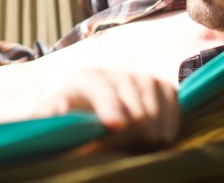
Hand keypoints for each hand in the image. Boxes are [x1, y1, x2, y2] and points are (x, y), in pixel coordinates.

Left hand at [36, 68, 178, 146]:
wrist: (90, 114)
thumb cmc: (69, 120)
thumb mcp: (51, 118)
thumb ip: (50, 114)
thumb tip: (60, 105)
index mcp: (84, 79)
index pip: (100, 87)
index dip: (110, 106)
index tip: (115, 126)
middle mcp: (114, 73)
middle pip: (133, 104)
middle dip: (131, 133)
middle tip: (125, 150)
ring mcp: (139, 77)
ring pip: (154, 105)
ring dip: (149, 132)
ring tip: (138, 146)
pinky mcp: (160, 86)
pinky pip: (173, 101)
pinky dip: (169, 123)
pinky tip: (157, 137)